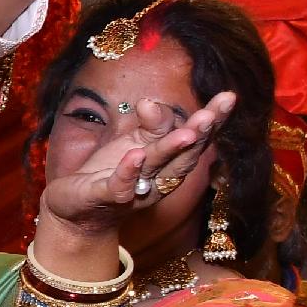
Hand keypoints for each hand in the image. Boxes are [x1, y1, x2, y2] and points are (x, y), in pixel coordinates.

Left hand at [39, 90, 235, 237]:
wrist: (77, 209)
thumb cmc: (113, 172)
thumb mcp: (135, 141)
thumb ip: (152, 124)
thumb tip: (152, 103)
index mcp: (169, 161)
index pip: (195, 138)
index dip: (213, 119)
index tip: (229, 97)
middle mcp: (158, 177)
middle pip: (183, 154)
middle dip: (198, 134)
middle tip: (210, 115)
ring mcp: (134, 189)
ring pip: (156, 167)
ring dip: (170, 150)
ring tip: (185, 134)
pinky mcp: (107, 197)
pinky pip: (119, 186)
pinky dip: (128, 172)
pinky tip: (135, 155)